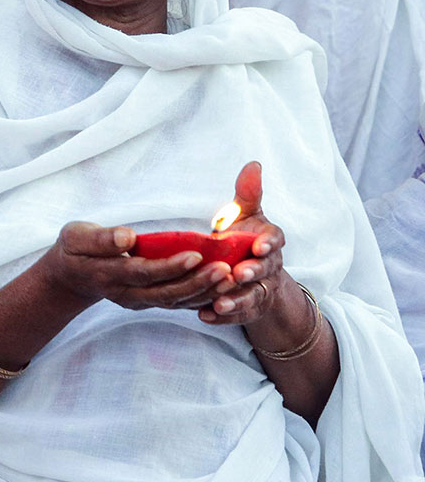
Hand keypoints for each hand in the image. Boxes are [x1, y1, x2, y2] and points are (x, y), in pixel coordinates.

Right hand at [42, 222, 228, 311]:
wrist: (70, 276)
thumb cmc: (74, 249)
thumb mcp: (75, 236)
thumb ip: (100, 239)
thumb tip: (128, 237)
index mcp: (108, 275)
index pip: (144, 273)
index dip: (171, 267)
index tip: (197, 254)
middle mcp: (127, 295)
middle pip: (167, 293)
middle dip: (198, 283)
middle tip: (227, 270)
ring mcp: (139, 302)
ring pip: (177, 302)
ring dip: (206, 292)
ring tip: (232, 278)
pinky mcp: (149, 302)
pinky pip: (179, 303)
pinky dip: (202, 297)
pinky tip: (224, 287)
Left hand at [196, 162, 286, 325]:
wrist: (251, 275)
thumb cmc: (245, 239)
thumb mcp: (247, 215)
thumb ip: (248, 194)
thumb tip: (253, 164)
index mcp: (267, 241)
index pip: (275, 240)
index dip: (268, 244)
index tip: (259, 246)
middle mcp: (268, 267)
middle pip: (264, 271)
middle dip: (253, 272)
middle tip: (239, 274)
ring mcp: (259, 290)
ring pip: (252, 296)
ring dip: (236, 300)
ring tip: (219, 302)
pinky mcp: (247, 308)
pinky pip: (237, 315)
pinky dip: (222, 317)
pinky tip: (205, 315)